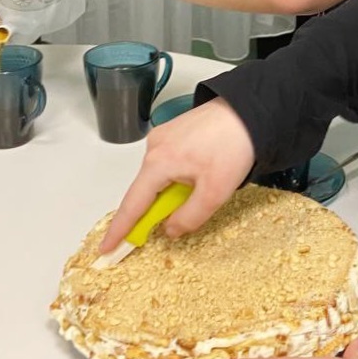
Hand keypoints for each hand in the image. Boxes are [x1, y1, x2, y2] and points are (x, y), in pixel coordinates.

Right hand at [99, 98, 255, 251]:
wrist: (250, 110)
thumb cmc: (234, 144)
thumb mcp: (214, 192)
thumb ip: (188, 217)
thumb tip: (169, 229)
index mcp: (159, 162)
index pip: (132, 205)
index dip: (120, 230)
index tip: (107, 247)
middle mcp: (155, 147)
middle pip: (146, 190)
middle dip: (156, 209)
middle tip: (174, 221)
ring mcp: (164, 136)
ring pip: (159, 176)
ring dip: (172, 190)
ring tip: (204, 186)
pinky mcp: (175, 132)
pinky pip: (168, 162)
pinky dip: (177, 175)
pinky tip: (201, 173)